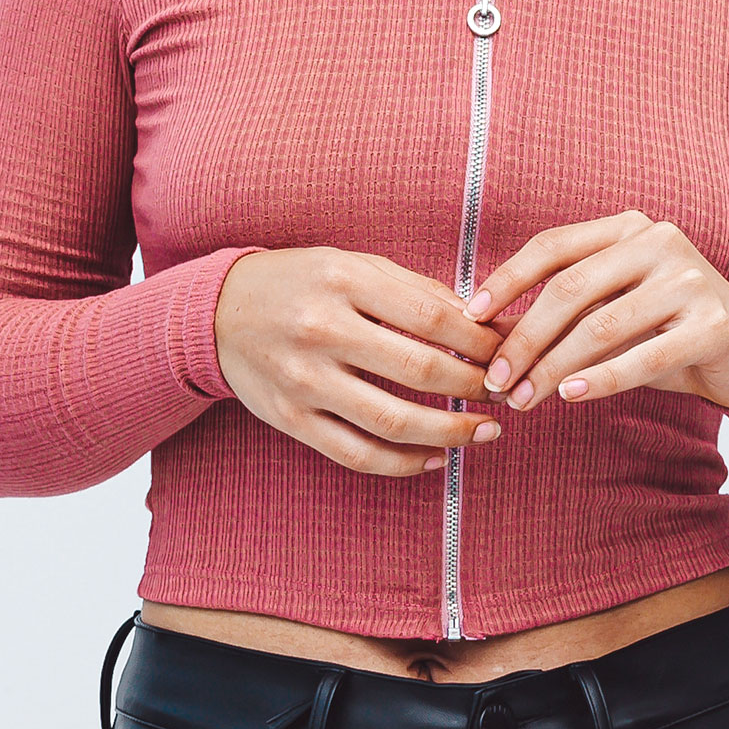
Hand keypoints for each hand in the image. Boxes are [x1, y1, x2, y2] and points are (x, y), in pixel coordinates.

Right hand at [214, 247, 507, 476]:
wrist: (219, 312)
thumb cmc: (302, 282)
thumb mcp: (354, 264)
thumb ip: (415, 291)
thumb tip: (482, 322)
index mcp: (343, 280)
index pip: (432, 316)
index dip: (481, 340)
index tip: (509, 350)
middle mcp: (322, 329)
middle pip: (419, 369)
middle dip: (475, 386)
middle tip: (505, 393)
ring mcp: (304, 380)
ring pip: (392, 421)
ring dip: (450, 433)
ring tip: (485, 432)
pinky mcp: (291, 420)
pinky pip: (357, 454)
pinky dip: (404, 463)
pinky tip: (435, 458)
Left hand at [463, 210, 728, 414]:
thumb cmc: (665, 328)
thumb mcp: (615, 307)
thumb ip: (566, 310)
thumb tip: (490, 331)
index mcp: (627, 227)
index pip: (553, 246)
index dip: (507, 279)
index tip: (471, 315)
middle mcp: (659, 241)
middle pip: (570, 289)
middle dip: (524, 338)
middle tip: (495, 379)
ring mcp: (690, 279)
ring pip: (601, 326)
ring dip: (553, 367)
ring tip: (524, 399)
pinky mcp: (714, 323)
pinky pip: (644, 356)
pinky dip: (600, 379)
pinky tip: (569, 396)